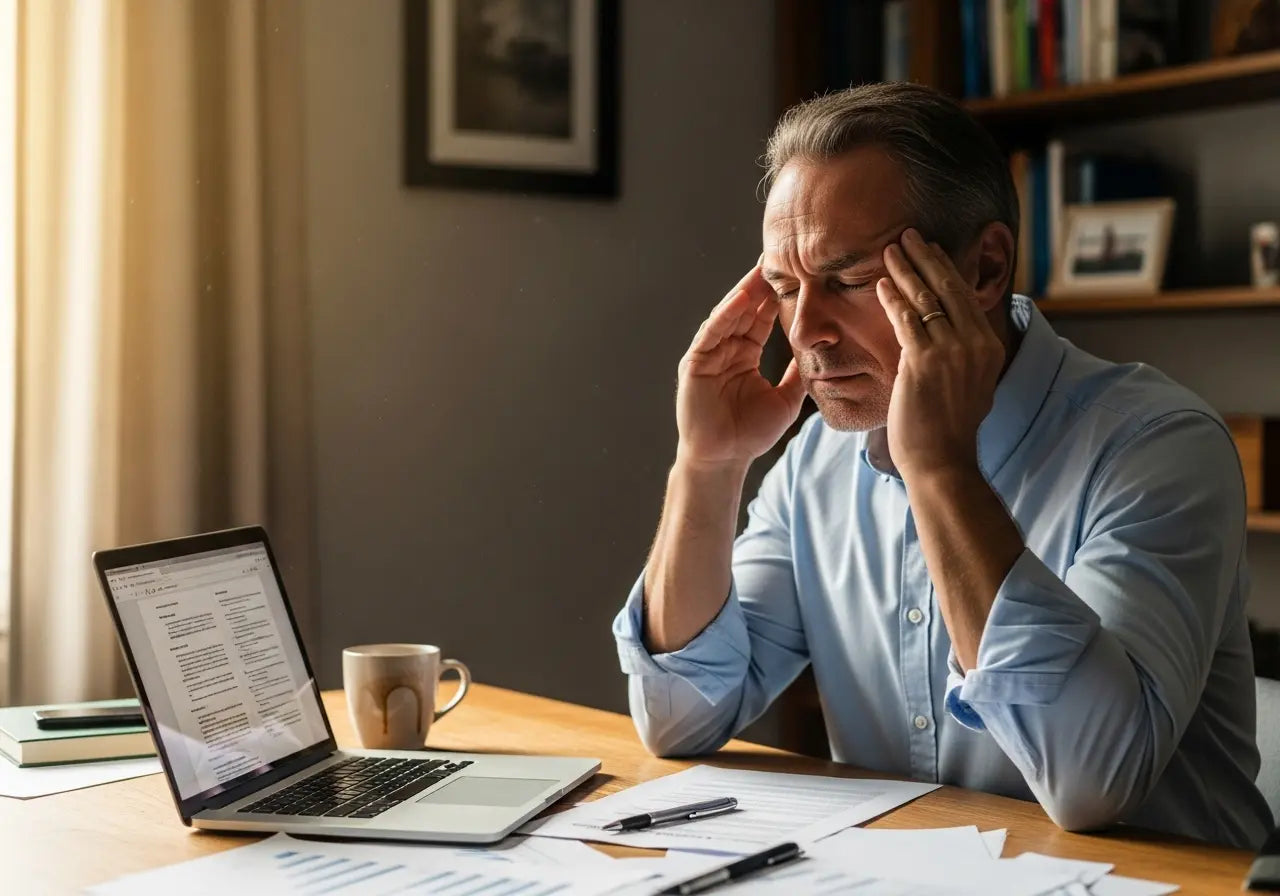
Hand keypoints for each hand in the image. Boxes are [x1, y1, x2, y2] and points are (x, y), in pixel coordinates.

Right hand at [676, 263, 805, 469]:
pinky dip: (725, 315)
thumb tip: (822, 354)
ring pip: (728, 315)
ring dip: (744, 292)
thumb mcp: (787, 399)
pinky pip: (711, 333)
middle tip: (778, 256)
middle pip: (745, 309)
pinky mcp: (695, 363)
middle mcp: (726, 348)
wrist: (725, 458)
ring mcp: (709, 354)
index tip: (796, 272)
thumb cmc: (751, 433)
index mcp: (744, 354)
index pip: (762, 317)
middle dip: (761, 284)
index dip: (777, 295)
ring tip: (761, 270)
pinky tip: (740, 299)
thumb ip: (800, 374)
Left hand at [875, 228, 1004, 479]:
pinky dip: (893, 299)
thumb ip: (963, 355)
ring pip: (925, 299)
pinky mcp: (924, 362)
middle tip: (907, 235)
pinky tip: (881, 284)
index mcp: (988, 347)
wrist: (941, 461)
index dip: (944, 269)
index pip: (965, 297)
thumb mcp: (969, 385)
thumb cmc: (947, 429)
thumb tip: (951, 335)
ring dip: (905, 270)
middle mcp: (975, 344)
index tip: (929, 249)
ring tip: (889, 250)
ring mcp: (951, 352)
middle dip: (925, 257)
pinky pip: (906, 320)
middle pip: (948, 288)